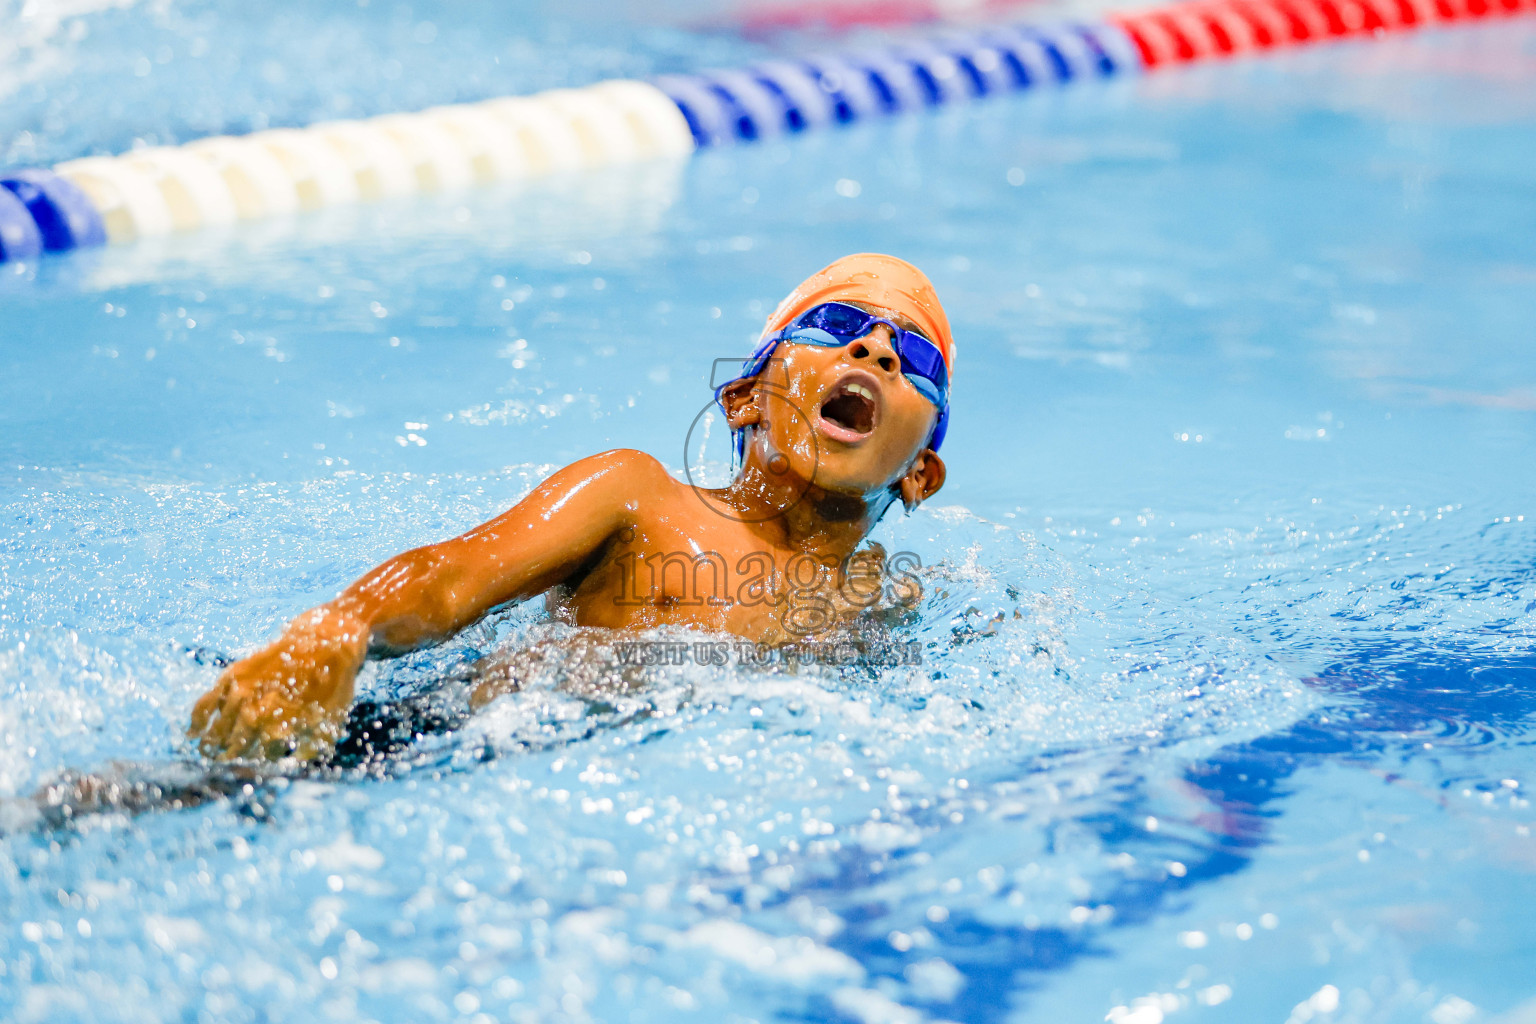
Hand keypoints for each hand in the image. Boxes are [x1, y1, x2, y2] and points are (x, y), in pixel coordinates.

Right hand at [188, 615, 364, 761]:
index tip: (250, 774)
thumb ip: (311, 750)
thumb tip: (290, 769)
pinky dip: (197, 719)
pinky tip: (193, 732)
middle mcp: (257, 711)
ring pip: (218, 728)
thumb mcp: (331, 722)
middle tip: (225, 768)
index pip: (259, 758)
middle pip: (235, 747)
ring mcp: (241, 692)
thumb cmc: (331, 685)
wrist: (325, 642)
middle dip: (229, 761)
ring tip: (207, 755)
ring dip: (211, 745)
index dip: (254, 768)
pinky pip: (207, 701)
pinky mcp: (233, 676)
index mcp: (280, 726)